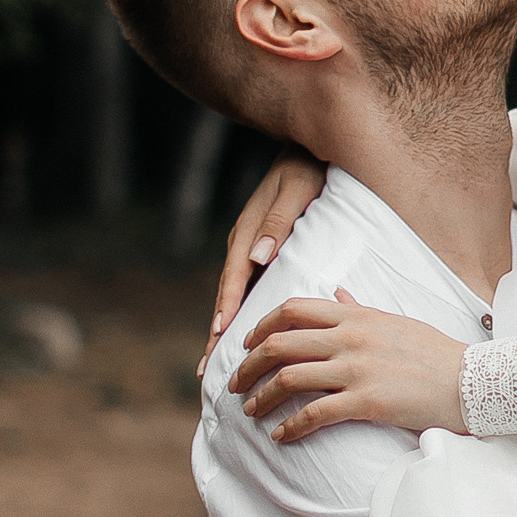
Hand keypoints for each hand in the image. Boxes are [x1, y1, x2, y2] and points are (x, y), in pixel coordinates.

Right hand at [203, 155, 327, 371]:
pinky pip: (248, 288)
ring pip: (234, 295)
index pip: (234, 277)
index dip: (226, 308)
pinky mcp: (262, 252)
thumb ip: (278, 222)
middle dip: (215, 331)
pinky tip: (240, 335)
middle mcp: (244, 243)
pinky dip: (240, 312)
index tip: (219, 338)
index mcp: (248, 231)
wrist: (312, 147)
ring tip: (213, 363)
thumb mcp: (297, 189)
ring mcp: (251, 248)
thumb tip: (259, 257)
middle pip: (227, 294)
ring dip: (224, 327)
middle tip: (205, 369)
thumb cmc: (309, 168)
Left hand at [233, 290, 469, 442]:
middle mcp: (351, 338)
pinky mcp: (366, 401)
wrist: (470, 382)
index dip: (261, 326)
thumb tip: (337, 292)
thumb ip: (359, 307)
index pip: (293, 309)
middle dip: (248, 365)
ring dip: (261, 398)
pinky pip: (314, 415)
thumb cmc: (434, 353)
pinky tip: (281, 437)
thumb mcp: (394, 321)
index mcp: (356, 315)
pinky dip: (290, 427)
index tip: (247, 344)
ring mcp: (357, 369)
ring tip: (251, 411)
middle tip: (235, 384)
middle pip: (280, 344)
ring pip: (289, 379)